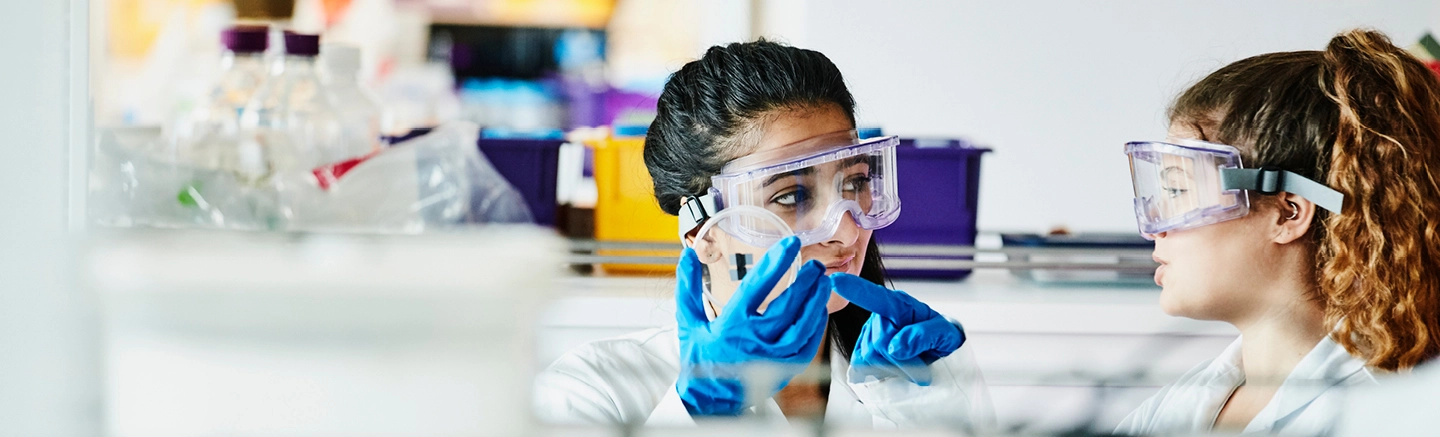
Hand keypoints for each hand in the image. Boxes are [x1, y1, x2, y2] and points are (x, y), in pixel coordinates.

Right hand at [675, 236, 833, 415]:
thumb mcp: (687, 321)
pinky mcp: (784, 370)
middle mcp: (754, 341)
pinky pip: (807, 345)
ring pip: (802, 326)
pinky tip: (819, 310)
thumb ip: (687, 286)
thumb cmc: (698, 358)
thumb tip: (687, 254)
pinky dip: (816, 326)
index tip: (790, 244)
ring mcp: (772, 358)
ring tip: (823, 281)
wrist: (709, 400)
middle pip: (787, 305)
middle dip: (805, 281)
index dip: (776, 262)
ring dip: (815, 301)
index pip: (758, 286)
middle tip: (815, 264)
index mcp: (731, 325)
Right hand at [830, 273, 964, 385]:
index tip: (836, 282)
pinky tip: (891, 367)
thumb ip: (923, 336)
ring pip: (870, 357)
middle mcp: (879, 315)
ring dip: (893, 368)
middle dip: (902, 360)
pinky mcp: (862, 350)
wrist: (938, 347)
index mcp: (899, 304)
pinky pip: (861, 366)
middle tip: (920, 361)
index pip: (874, 296)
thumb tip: (896, 348)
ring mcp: (869, 332)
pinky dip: (877, 372)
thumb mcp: (945, 334)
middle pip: (879, 344)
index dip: (855, 289)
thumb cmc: (942, 335)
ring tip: (909, 363)